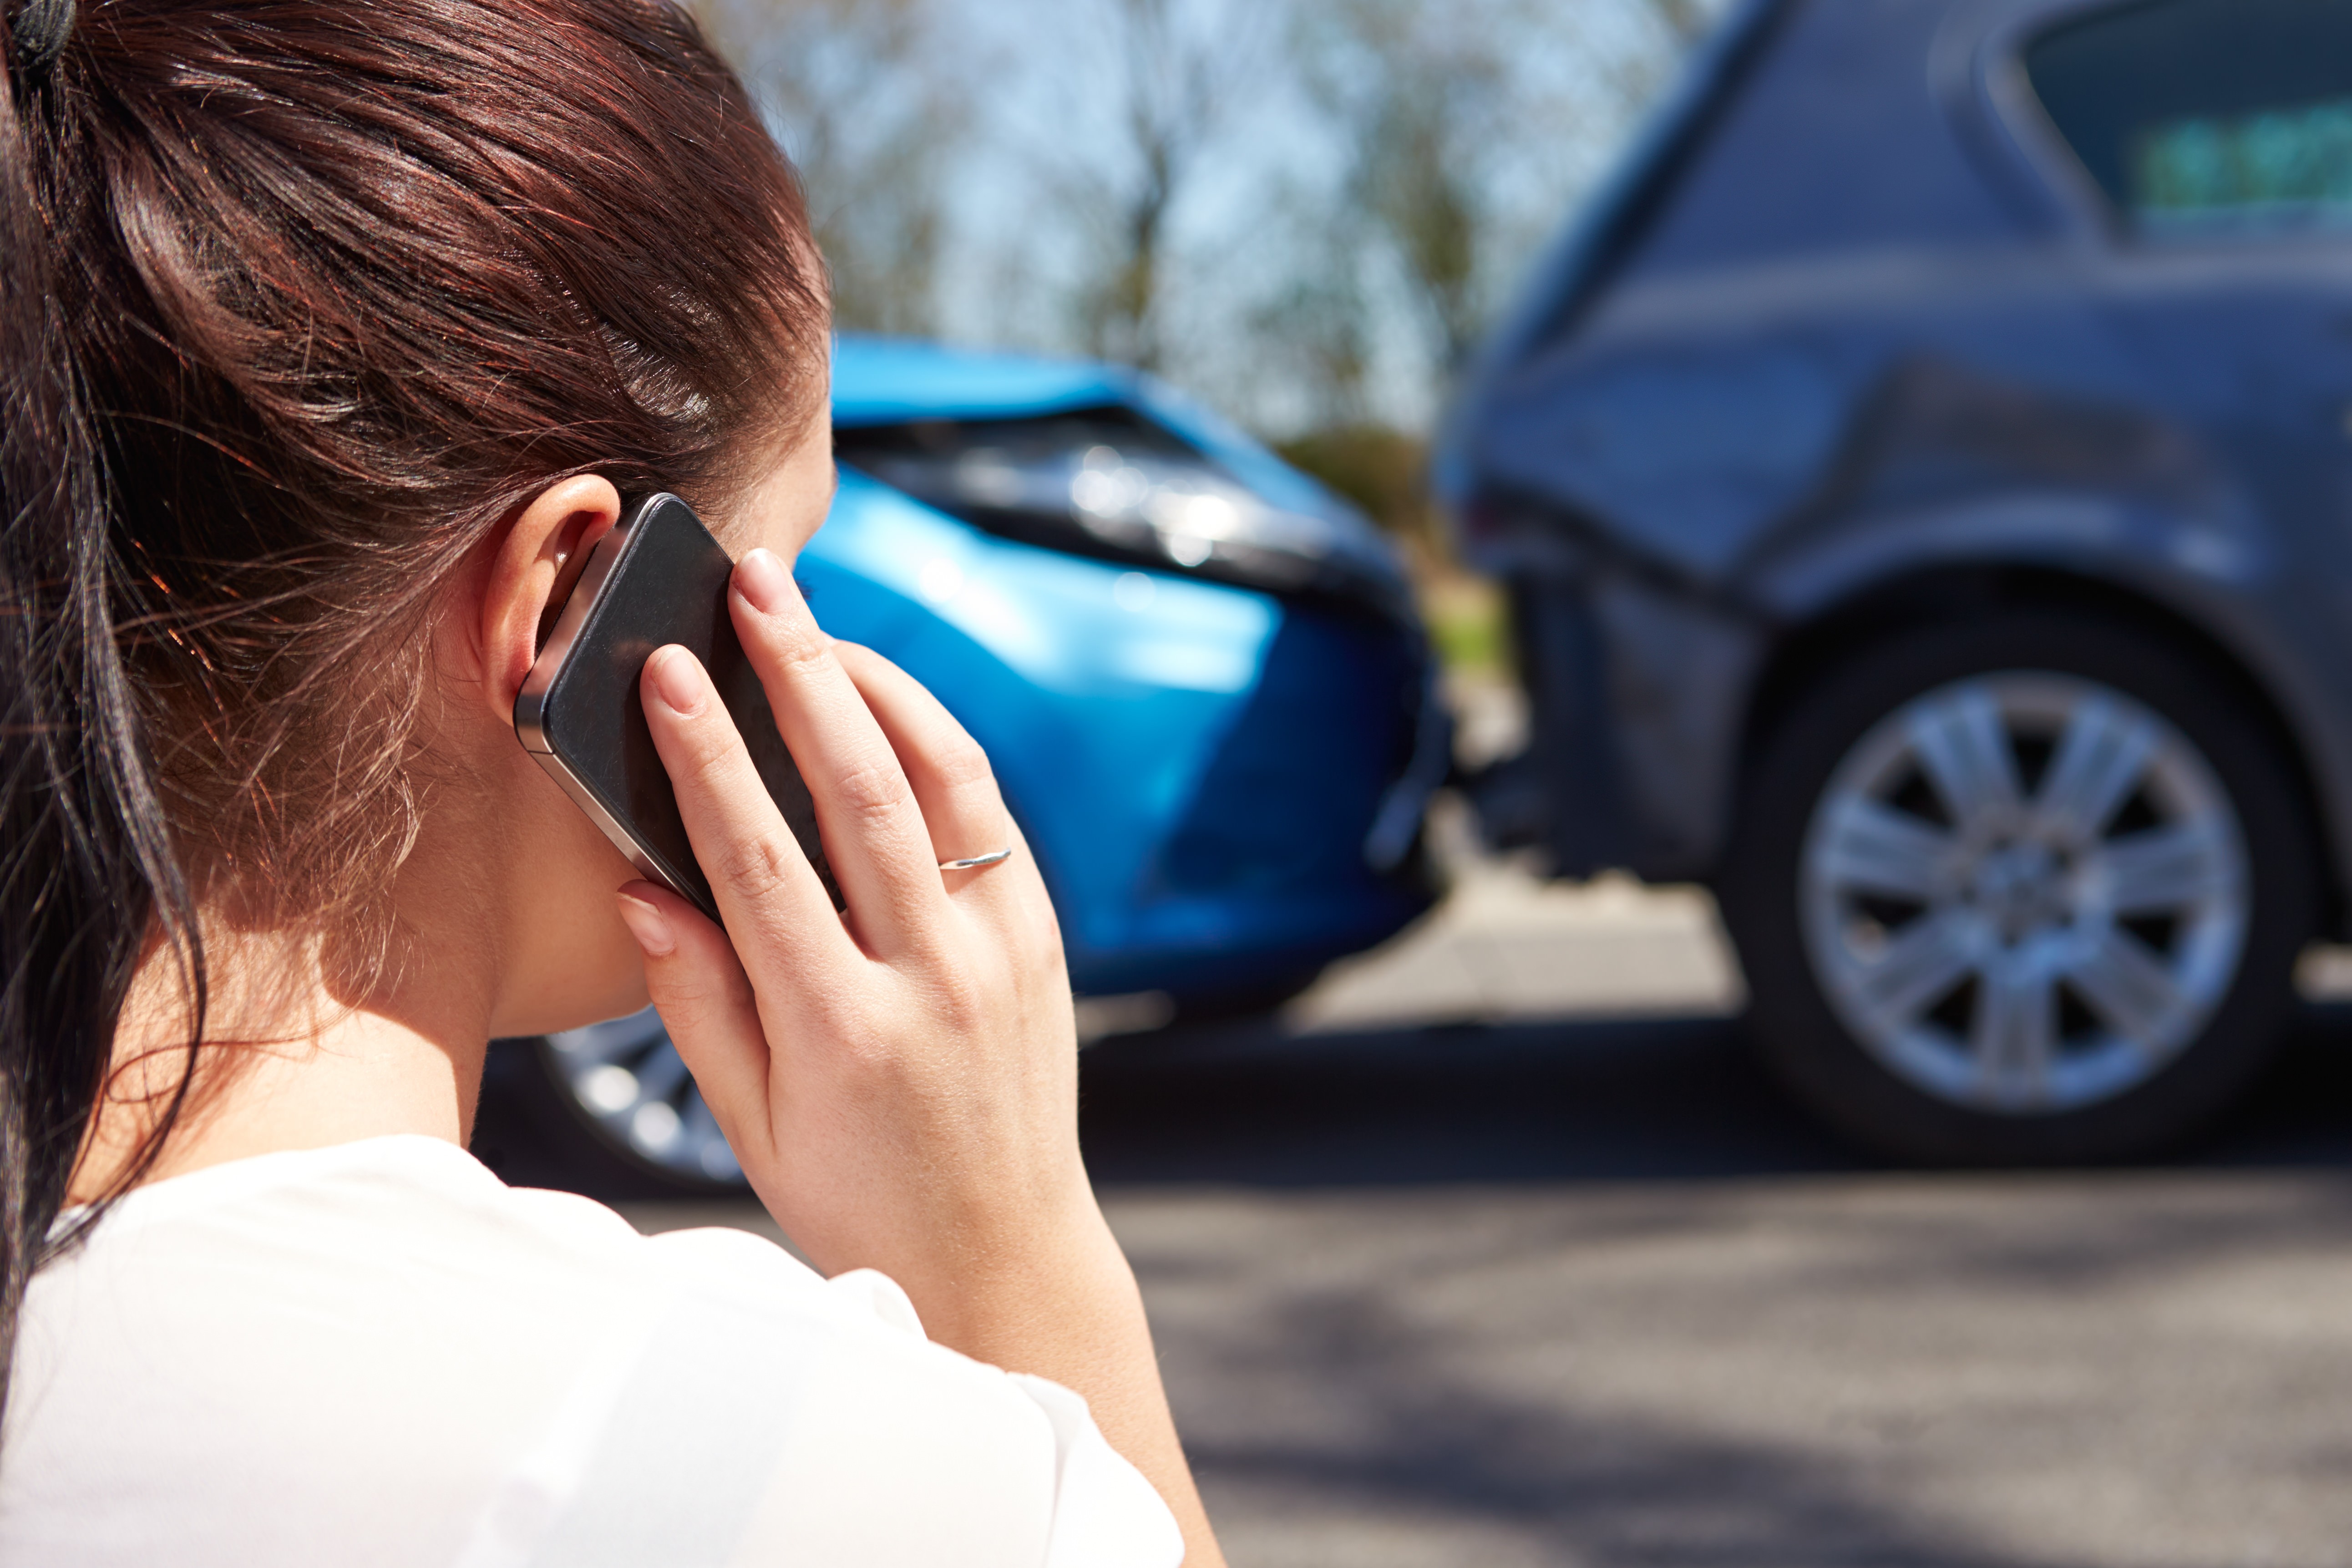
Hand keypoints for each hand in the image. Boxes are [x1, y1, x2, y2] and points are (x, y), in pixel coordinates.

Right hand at [613, 545, 1224, 1565]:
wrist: (1003, 1255)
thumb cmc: (859, 1199)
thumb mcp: (753, 1129)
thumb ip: (697, 1006)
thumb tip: (641, 889)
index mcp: (843, 1032)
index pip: (762, 862)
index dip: (709, 757)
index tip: (668, 672)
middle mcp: (933, 980)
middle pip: (862, 790)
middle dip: (800, 672)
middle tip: (754, 584)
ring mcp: (1001, 954)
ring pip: (945, 781)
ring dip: (878, 685)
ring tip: (817, 621)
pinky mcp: (1042, 942)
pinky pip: (989, 816)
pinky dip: (938, 744)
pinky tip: (886, 702)